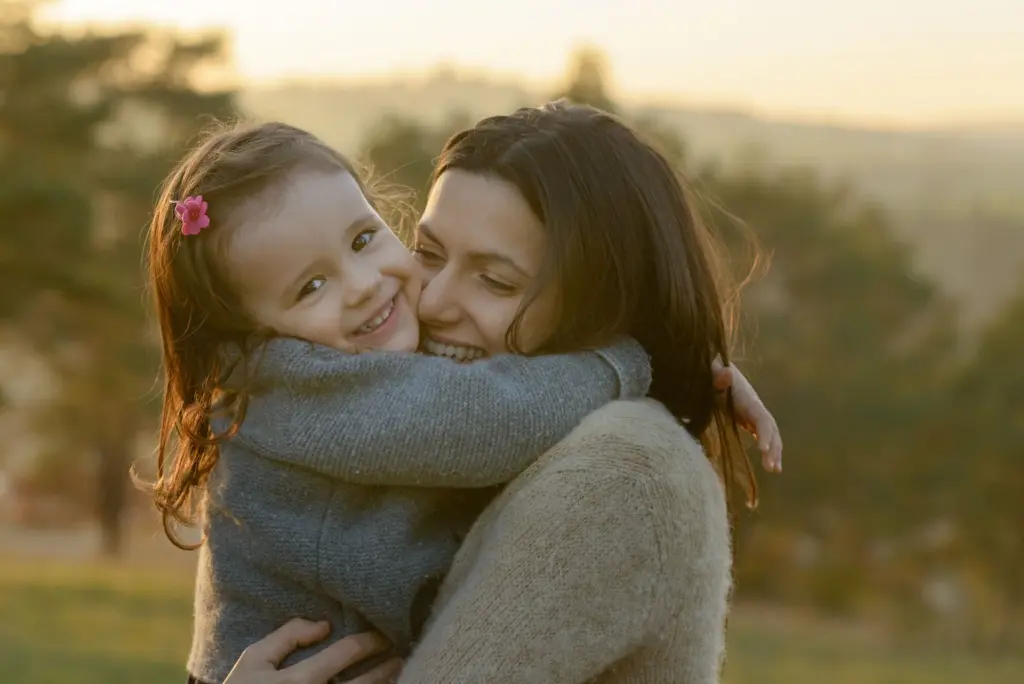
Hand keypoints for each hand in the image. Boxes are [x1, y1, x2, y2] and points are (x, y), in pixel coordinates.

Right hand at [223, 619, 401, 683]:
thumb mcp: (254, 660)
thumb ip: (287, 636)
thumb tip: (324, 626)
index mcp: (301, 681)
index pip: (348, 652)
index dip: (371, 640)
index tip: (384, 634)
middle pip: (367, 683)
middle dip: (388, 666)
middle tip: (400, 653)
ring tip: (396, 673)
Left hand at [711, 359, 782, 472]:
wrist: (715, 368)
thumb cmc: (711, 372)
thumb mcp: (711, 372)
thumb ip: (717, 374)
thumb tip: (727, 374)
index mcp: (748, 399)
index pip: (762, 418)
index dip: (764, 433)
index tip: (762, 449)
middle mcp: (755, 407)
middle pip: (770, 429)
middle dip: (773, 448)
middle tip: (771, 468)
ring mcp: (754, 413)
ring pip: (770, 434)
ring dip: (774, 452)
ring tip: (775, 470)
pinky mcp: (750, 419)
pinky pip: (763, 436)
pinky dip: (769, 450)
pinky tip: (771, 466)